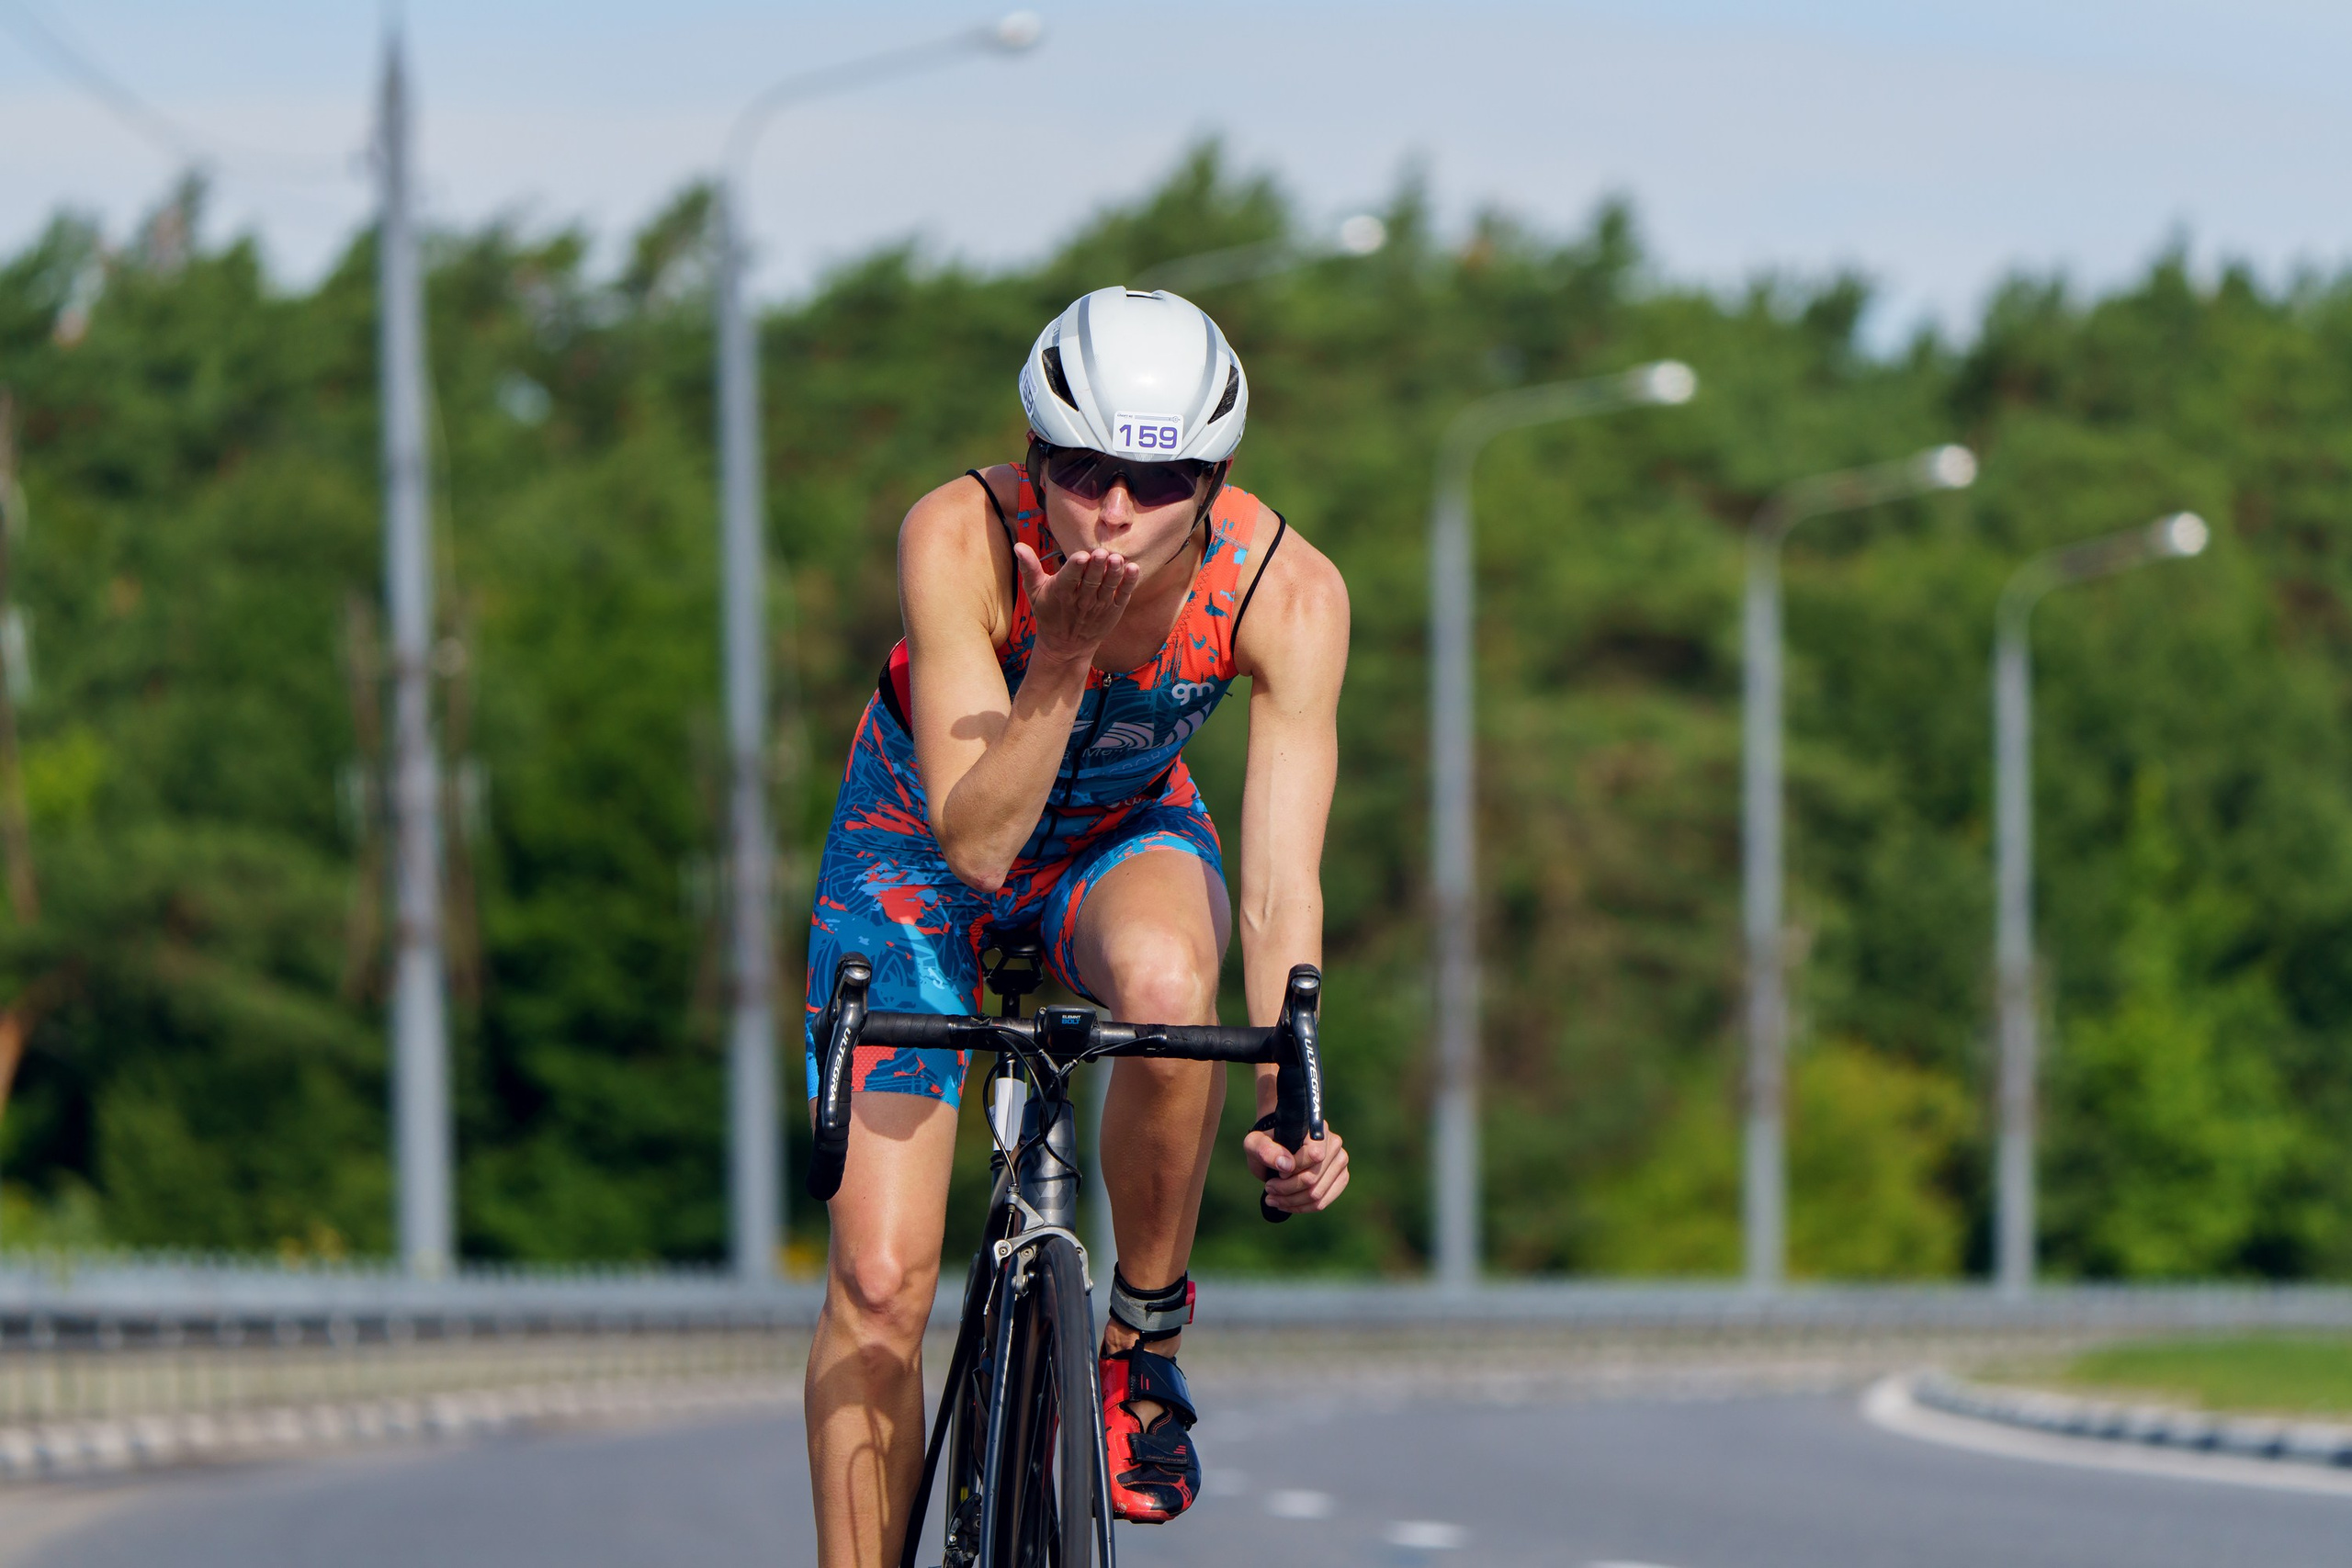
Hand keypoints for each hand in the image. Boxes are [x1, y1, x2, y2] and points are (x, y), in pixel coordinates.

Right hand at [1015, 540, 1139, 662]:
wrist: (1066, 646)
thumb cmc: (1049, 612)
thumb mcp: (1034, 592)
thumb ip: (1029, 568)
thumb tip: (1018, 545)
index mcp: (1061, 593)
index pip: (1069, 578)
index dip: (1075, 568)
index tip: (1082, 556)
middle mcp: (1081, 601)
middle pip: (1091, 582)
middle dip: (1096, 568)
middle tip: (1102, 552)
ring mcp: (1099, 607)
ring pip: (1108, 588)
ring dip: (1114, 574)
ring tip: (1117, 559)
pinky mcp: (1113, 611)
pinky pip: (1123, 596)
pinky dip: (1128, 584)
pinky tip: (1133, 569)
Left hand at [1243, 1122, 1349, 1214]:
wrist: (1277, 1148)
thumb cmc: (1266, 1144)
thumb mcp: (1255, 1143)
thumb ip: (1265, 1149)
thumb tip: (1287, 1165)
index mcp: (1316, 1129)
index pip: (1314, 1156)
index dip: (1293, 1170)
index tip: (1277, 1172)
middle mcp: (1334, 1143)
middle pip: (1313, 1179)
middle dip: (1287, 1189)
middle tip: (1269, 1188)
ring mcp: (1340, 1161)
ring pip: (1318, 1194)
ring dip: (1291, 1201)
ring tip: (1274, 1198)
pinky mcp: (1340, 1178)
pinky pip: (1323, 1202)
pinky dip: (1302, 1207)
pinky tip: (1287, 1204)